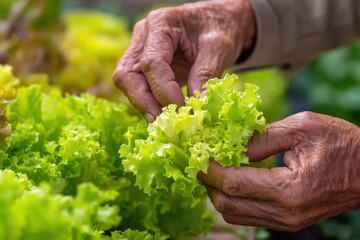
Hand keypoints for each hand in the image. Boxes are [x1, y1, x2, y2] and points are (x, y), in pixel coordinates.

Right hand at [113, 0, 254, 121]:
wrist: (218, 21)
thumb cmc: (219, 28)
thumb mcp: (220, 48)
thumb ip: (206, 75)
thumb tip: (197, 107)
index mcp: (161, 23)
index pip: (151, 62)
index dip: (163, 90)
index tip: (182, 110)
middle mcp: (143, 36)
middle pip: (128, 75)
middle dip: (144, 103)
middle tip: (166, 124)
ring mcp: (140, 51)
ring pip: (128, 84)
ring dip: (145, 106)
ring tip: (168, 123)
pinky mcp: (143, 66)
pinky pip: (138, 88)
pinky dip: (150, 104)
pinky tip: (166, 115)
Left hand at [198, 111, 359, 231]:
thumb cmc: (341, 144)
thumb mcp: (303, 127)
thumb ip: (263, 137)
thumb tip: (232, 145)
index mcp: (289, 189)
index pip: (234, 183)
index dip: (210, 169)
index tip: (195, 155)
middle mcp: (284, 213)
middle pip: (228, 203)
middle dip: (208, 182)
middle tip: (199, 161)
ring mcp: (285, 222)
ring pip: (234, 214)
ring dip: (218, 193)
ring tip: (212, 170)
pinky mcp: (286, 222)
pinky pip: (248, 217)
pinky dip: (233, 200)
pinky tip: (231, 181)